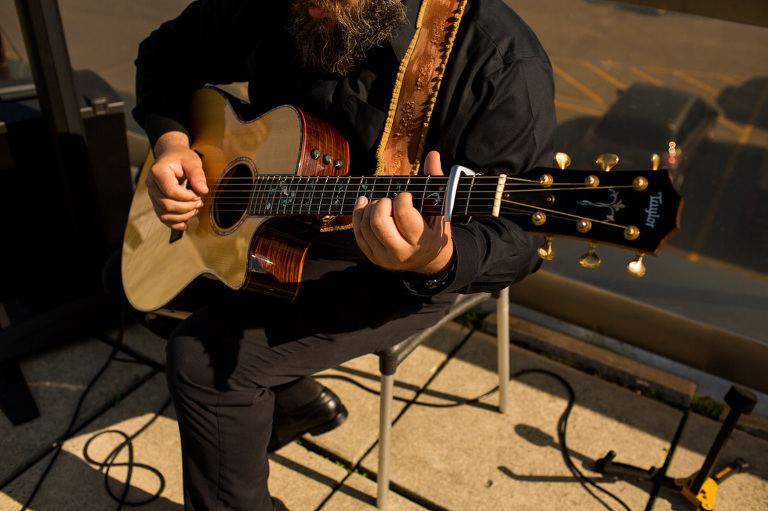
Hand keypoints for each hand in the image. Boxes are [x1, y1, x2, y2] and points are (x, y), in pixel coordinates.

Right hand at [145, 131, 208, 229]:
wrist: (171, 156)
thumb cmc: (181, 157)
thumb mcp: (192, 161)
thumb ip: (198, 175)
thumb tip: (203, 190)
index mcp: (158, 172)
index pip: (170, 191)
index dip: (186, 197)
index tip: (198, 194)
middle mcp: (151, 184)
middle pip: (167, 204)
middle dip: (186, 207)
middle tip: (199, 202)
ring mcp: (152, 194)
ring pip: (164, 213)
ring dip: (182, 216)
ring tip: (195, 211)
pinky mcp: (156, 201)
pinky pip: (162, 217)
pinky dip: (174, 223)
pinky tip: (185, 225)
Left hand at [352, 151, 454, 275]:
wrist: (428, 260)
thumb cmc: (433, 230)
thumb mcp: (439, 209)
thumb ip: (435, 181)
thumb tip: (433, 155)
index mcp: (422, 241)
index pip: (403, 213)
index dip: (402, 198)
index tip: (406, 196)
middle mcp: (402, 253)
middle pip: (379, 221)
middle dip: (382, 203)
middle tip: (390, 201)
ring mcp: (384, 257)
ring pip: (366, 225)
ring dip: (371, 207)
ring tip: (382, 204)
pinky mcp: (372, 256)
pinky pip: (358, 232)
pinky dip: (358, 213)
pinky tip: (365, 204)